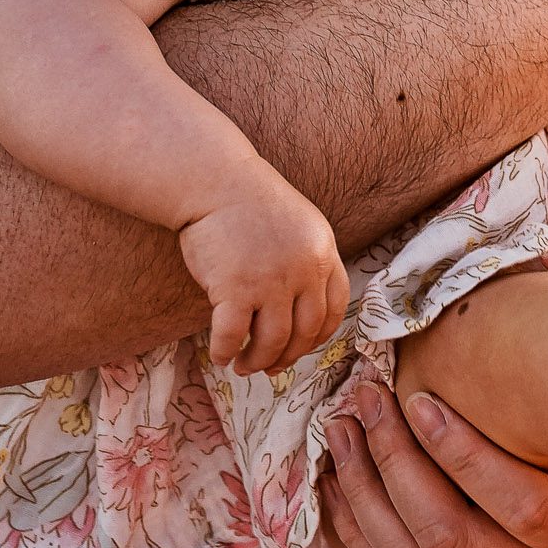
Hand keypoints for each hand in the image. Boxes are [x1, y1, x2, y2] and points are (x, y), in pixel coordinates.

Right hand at [180, 166, 349, 374]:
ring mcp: (270, 280)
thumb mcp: (299, 225)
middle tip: (270, 367)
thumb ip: (307, 261)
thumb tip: (301, 310)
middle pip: (305, 332)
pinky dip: (225, 351)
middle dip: (287, 357)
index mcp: (323, 251)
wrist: (214, 180)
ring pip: (272, 342)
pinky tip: (220, 354)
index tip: (301, 347)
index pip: (333, 308)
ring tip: (244, 365)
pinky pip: (232, 336)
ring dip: (257, 361)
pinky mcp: (234, 288)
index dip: (317, 336)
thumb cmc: (250, 203)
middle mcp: (303, 269)